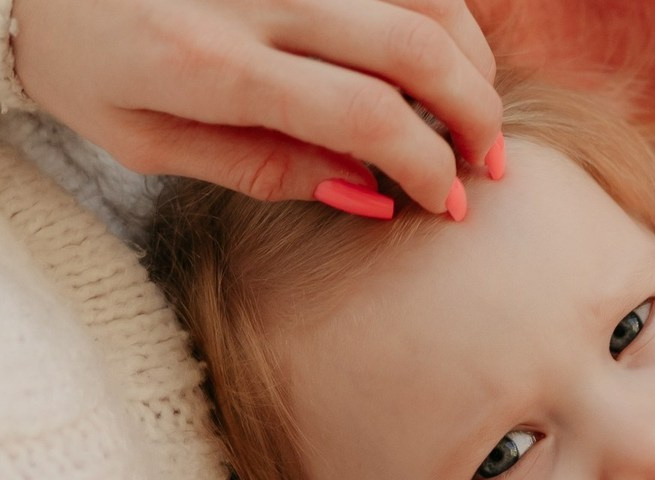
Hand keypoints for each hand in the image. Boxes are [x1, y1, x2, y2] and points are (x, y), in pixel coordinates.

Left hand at [10, 0, 500, 211]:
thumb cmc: (84, 56)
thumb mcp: (151, 141)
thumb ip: (265, 168)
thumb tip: (369, 196)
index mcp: (214, 62)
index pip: (367, 114)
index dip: (427, 164)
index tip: (446, 203)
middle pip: (415, 45)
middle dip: (473, 112)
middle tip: (486, 161)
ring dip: (469, 54)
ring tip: (478, 107)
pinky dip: (437, 10)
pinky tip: (441, 52)